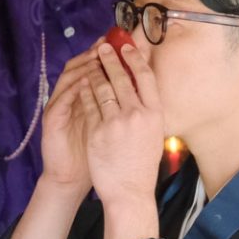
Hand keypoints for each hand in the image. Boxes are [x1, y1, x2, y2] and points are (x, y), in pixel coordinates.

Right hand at [36, 47, 112, 194]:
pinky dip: (74, 87)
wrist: (71, 179)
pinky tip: (85, 80)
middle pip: (80, 66)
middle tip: (108, 43)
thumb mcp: (110, 128)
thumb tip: (142, 91)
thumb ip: (119, 108)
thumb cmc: (95, 155)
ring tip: (98, 56)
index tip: (123, 45)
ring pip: (69, 77)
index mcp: (85, 98)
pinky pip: (62, 98)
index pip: (94, 68)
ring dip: (84, 66)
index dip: (108, 56)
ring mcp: (59, 106)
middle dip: (95, 54)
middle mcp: (70, 97)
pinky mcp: (52, 119)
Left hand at [80, 40, 165, 209]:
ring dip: (95, 72)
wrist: (129, 192)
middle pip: (121, 78)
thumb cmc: (142, 165)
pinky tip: (82, 85)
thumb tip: (138, 86)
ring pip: (102, 88)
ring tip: (91, 64)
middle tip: (103, 47)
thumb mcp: (154, 134)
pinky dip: (85, 92)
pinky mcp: (98, 132)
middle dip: (110, 59)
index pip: (146, 77)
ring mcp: (116, 123)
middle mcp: (137, 115)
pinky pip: (89, 105)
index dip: (135, 58)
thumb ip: (147, 111)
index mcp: (155, 114)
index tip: (127, 46)